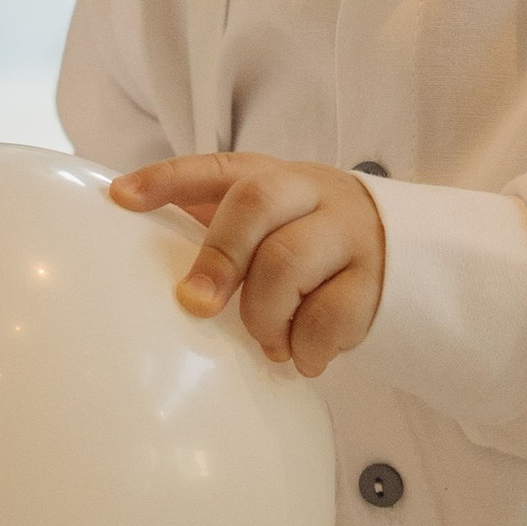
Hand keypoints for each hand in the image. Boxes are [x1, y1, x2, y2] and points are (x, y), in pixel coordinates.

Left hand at [110, 152, 385, 377]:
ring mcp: (347, 233)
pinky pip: (331, 314)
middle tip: (197, 304)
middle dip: (219, 257)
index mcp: (272, 177)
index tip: (120, 199)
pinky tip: (302, 358)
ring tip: (267, 342)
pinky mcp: (375, 279)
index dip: (165, 180)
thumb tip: (138, 265)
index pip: (214, 168)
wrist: (406, 256)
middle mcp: (311, 193)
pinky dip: (307, 345)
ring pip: (289, 261)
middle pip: (256, 203)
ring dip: (264, 313)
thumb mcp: (272, 224)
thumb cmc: (311, 243)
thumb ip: (219, 233)